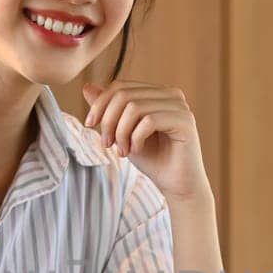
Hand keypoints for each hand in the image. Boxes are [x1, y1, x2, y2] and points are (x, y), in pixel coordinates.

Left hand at [81, 79, 209, 202]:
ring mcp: (180, 106)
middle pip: (125, 95)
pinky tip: (136, 150)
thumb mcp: (123, 133)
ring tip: (122, 151)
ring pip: (135, 107)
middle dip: (108, 120)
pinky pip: (149, 120)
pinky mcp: (185, 121)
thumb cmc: (153, 160)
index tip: (90, 125)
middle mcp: (171, 94)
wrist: (177, 186)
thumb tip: (87, 87)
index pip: (120, 86)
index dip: (100, 104)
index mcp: (157, 93)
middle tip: (106, 144)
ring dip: (121, 132)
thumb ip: (108, 111)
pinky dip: (135, 138)